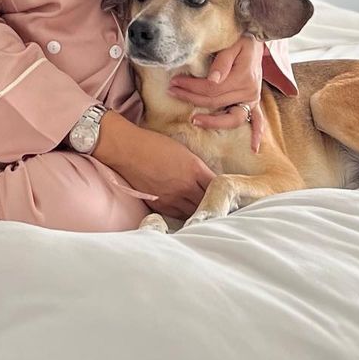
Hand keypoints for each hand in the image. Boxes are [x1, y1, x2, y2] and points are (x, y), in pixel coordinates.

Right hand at [93, 113, 215, 220]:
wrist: (126, 149)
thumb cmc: (153, 144)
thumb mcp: (182, 151)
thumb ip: (197, 168)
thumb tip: (209, 181)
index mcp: (194, 169)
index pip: (218, 187)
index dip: (226, 193)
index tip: (231, 196)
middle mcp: (185, 186)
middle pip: (208, 203)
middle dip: (215, 205)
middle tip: (222, 208)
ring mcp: (171, 198)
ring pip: (193, 212)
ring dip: (200, 212)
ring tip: (206, 213)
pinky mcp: (159, 204)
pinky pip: (178, 215)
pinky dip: (185, 214)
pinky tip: (188, 213)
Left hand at [168, 35, 266, 152]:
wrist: (258, 39)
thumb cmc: (242, 39)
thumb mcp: (232, 44)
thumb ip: (222, 61)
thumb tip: (212, 79)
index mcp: (242, 77)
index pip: (210, 88)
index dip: (190, 87)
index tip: (174, 82)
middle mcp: (249, 91)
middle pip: (215, 102)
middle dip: (191, 98)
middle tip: (172, 92)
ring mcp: (253, 98)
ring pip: (231, 117)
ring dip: (212, 121)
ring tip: (194, 120)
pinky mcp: (254, 101)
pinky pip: (258, 120)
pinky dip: (257, 133)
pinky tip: (253, 147)